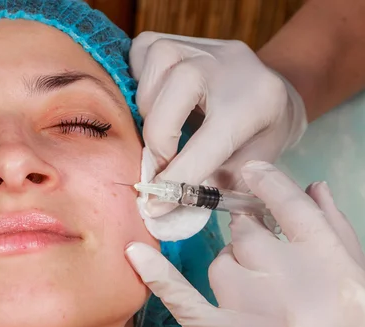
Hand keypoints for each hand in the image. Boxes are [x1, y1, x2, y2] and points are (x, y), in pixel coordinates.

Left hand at [126, 161, 364, 326]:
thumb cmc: (348, 320)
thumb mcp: (355, 272)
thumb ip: (335, 227)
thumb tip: (314, 186)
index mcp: (327, 257)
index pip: (289, 204)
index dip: (267, 184)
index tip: (253, 170)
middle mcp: (288, 274)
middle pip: (246, 234)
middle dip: (252, 241)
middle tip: (268, 264)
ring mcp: (253, 301)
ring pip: (222, 262)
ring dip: (234, 269)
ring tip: (263, 297)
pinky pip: (186, 300)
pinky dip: (160, 278)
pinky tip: (136, 256)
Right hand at [130, 32, 307, 225]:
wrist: (269, 86)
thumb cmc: (260, 132)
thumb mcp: (249, 166)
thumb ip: (211, 188)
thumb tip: (163, 212)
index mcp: (252, 103)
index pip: (203, 149)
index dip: (175, 182)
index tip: (155, 206)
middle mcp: (222, 66)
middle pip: (163, 113)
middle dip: (157, 148)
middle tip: (163, 165)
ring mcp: (194, 46)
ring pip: (145, 89)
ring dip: (148, 118)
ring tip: (167, 129)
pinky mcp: (169, 37)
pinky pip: (135, 63)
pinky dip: (138, 85)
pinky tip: (160, 99)